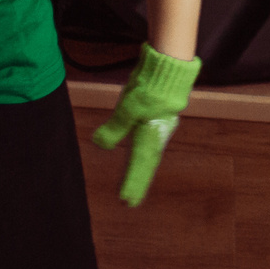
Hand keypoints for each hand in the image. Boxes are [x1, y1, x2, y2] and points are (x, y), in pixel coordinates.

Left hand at [92, 44, 201, 205]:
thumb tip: (98, 144)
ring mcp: (160, 126)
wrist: (171, 67)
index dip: (132, 183)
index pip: (139, 165)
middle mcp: (157, 135)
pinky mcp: (159, 117)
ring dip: (140, 169)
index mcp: (150, 135)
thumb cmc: (150, 86)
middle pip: (146, 163)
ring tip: (133, 184)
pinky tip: (139, 153)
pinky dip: (143, 154)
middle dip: (137, 182)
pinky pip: (150, 142)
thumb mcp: (129, 107)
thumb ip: (115, 127)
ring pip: (149, 153)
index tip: (125, 202)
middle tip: (129, 202)